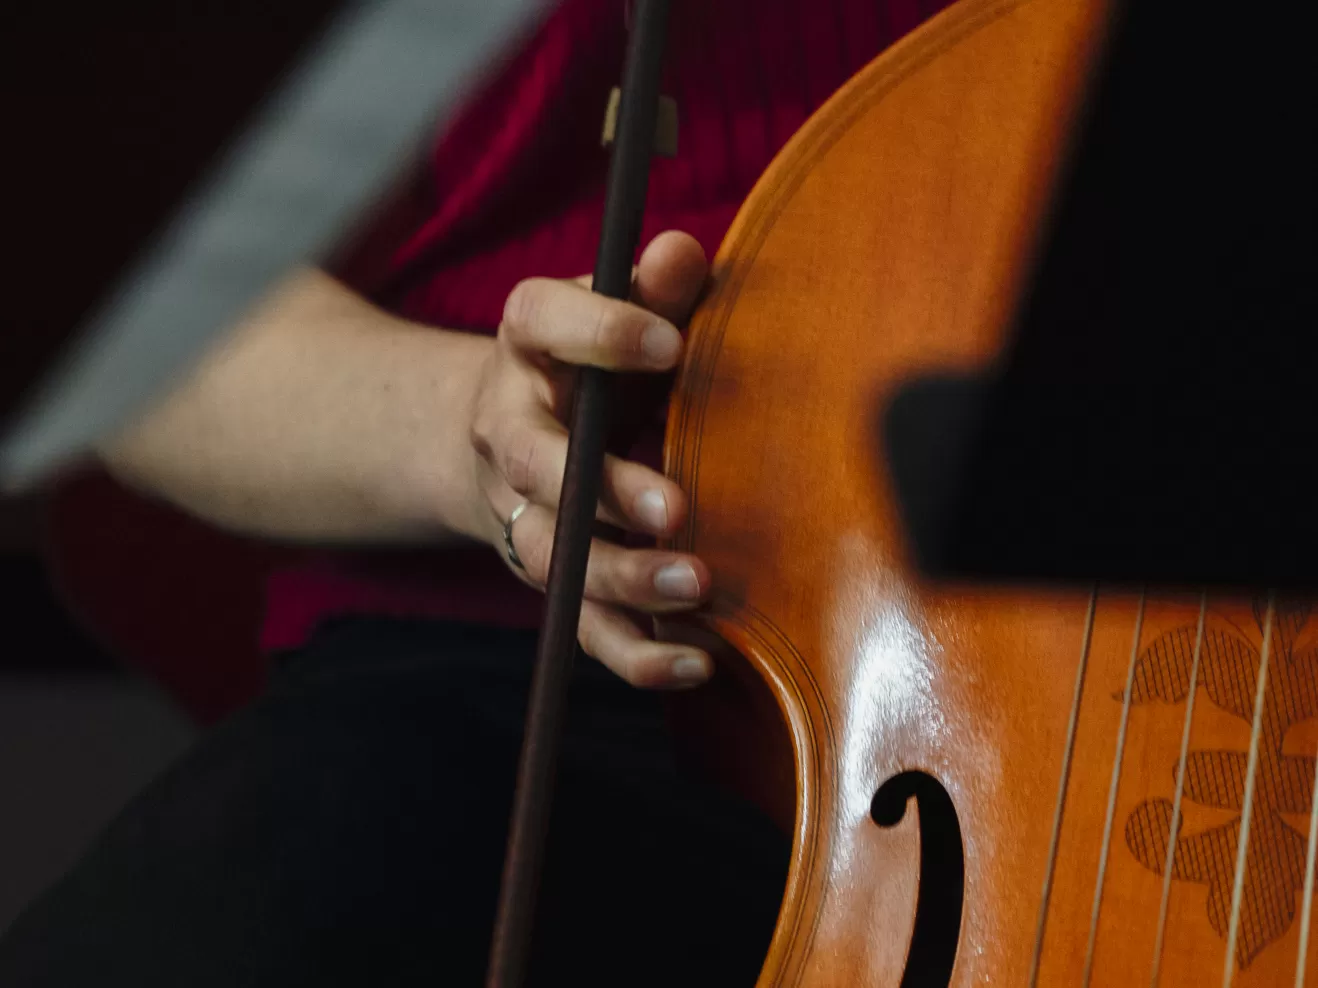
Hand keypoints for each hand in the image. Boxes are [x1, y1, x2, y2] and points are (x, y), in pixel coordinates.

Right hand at [466, 231, 712, 688]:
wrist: (506, 436)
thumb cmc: (587, 367)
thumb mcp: (612, 317)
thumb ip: (650, 290)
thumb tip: (681, 251)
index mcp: (526, 346)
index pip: (543, 322)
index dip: (600, 332)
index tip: (669, 341)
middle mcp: (510, 431)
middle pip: (538, 466)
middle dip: (602, 490)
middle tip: (676, 509)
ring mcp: (524, 511)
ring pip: (555, 554)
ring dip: (622, 578)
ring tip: (695, 586)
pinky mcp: (551, 574)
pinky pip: (581, 625)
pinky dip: (633, 652)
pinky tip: (695, 659)